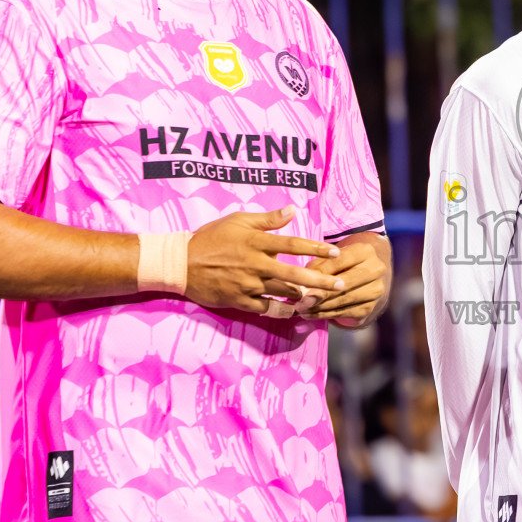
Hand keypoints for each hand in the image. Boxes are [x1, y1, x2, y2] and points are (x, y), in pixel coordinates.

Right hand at [184, 207, 346, 314]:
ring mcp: (248, 284)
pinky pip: (267, 309)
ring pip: (283, 292)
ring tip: (316, 296)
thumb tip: (293, 210)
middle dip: (320, 280)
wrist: (181, 263)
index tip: (335, 253)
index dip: (316, 248)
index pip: (293, 244)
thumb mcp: (238, 221)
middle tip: (340, 285)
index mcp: (256, 242)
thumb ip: (267, 219)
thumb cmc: (211, 238)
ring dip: (302, 295)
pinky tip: (294, 311)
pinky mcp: (240, 301)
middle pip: (294, 273)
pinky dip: (282, 310)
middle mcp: (255, 264)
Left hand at [301, 238, 389, 325]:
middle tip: (301, 301)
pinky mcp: (370, 307)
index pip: (339, 261)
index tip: (300, 280)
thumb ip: (318, 266)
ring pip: (344, 300)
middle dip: (321, 294)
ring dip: (320, 307)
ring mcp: (375, 290)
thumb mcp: (333, 258)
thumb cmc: (343, 264)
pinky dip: (325, 315)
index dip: (319, 272)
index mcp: (366, 251)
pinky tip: (310, 315)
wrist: (367, 278)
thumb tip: (302, 282)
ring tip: (301, 309)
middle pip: (344, 284)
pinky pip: (344, 313)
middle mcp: (375, 270)